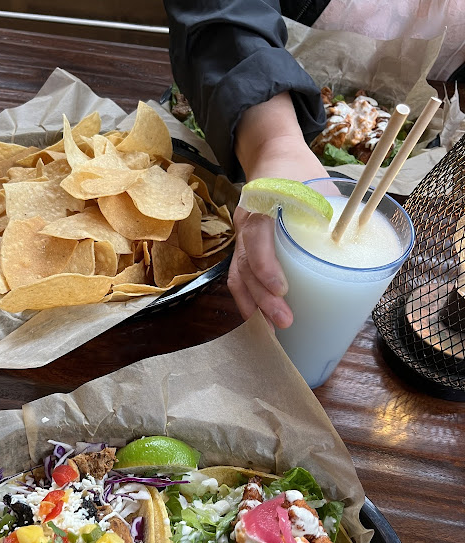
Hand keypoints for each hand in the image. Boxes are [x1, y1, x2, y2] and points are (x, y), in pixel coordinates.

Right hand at [228, 95, 328, 325]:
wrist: (272, 155)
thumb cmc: (297, 170)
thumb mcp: (318, 184)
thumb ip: (332, 211)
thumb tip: (361, 244)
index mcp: (263, 203)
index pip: (256, 237)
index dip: (266, 265)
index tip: (282, 290)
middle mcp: (246, 222)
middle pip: (246, 265)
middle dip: (262, 298)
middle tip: (284, 321)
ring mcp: (242, 237)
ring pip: (239, 274)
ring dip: (253, 304)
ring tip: (270, 330)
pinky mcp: (246, 247)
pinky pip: (240, 274)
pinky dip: (248, 298)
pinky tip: (259, 317)